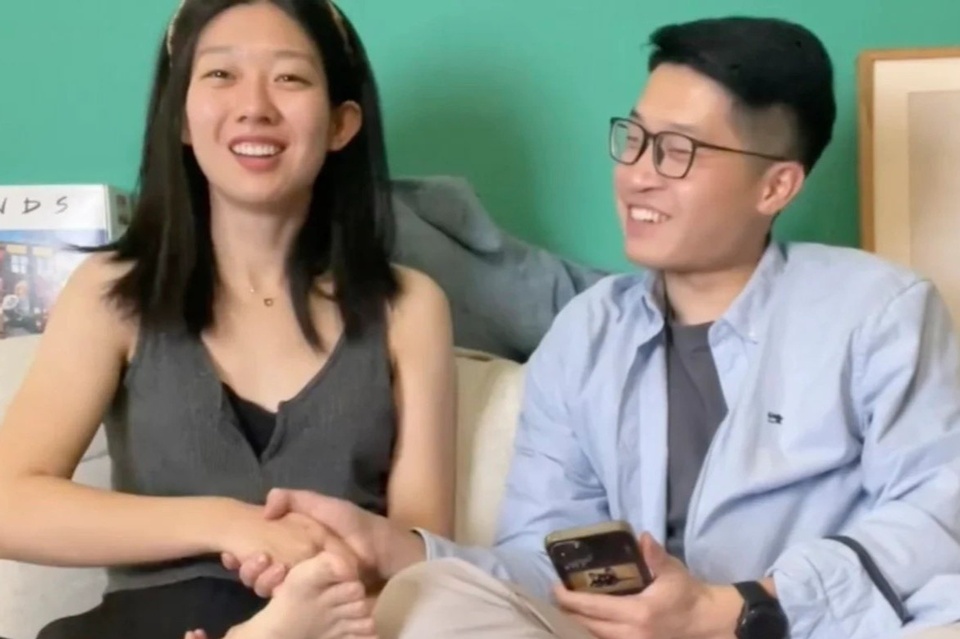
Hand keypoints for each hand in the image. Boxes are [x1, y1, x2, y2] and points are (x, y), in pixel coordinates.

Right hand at [223, 488, 424, 596]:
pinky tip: (278, 587)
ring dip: (259, 580)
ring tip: (269, 568)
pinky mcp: (315, 602)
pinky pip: (287, 601)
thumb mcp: (324, 506)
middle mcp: (293, 567)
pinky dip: (276, 595)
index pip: (257, 553)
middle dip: (248, 569)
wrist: (384, 550)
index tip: (233, 552)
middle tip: (252, 560)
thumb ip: (296, 499)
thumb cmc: (354, 525)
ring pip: (268, 588)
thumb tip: (266, 506)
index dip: (241, 554)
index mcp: (292, 545)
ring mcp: (303, 586)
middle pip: (257, 574)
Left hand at [554, 533, 742, 638]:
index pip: (595, 608)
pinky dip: (592, 633)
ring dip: (577, 625)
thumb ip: (656, 556)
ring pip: (595, 637)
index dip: (571, 599)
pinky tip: (582, 624)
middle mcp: (631, 634)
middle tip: (554, 596)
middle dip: (568, 612)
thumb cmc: (687, 594)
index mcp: (638, 614)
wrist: (707, 623)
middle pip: (588, 626)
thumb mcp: (673, 572)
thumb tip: (643, 538)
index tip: (556, 587)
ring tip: (563, 609)